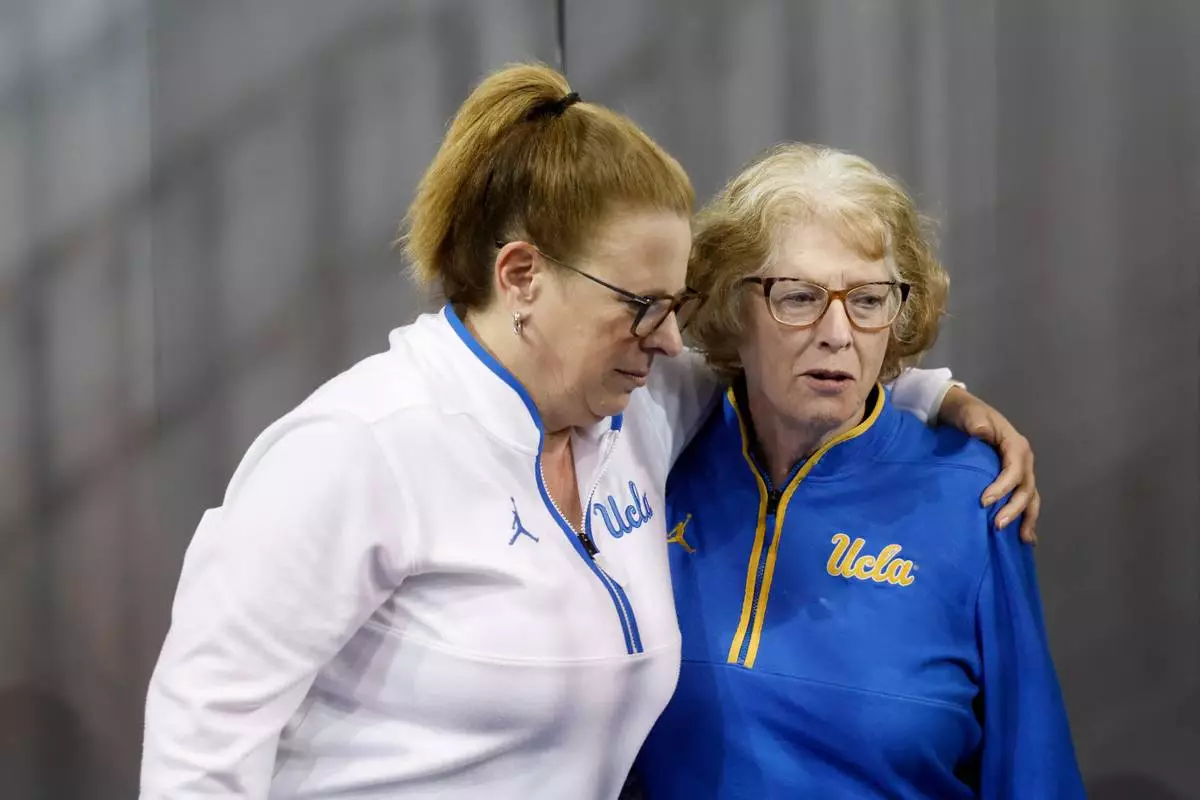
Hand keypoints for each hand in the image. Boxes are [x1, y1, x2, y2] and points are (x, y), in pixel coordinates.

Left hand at [939, 386, 1038, 543]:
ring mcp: (1021, 470)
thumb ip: (975, 422)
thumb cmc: (966, 414)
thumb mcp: (969, 414)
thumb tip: (981, 432)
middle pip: (1026, 488)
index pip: (1014, 470)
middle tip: (997, 526)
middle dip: (1015, 509)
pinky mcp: (1014, 479)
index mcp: (1015, 445)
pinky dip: (1026, 517)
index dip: (1003, 488)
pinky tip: (1025, 537)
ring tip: (1023, 540)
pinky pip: (1025, 500)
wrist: (963, 413)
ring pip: (1030, 497)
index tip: (983, 502)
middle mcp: (1023, 460)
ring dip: (1026, 518)